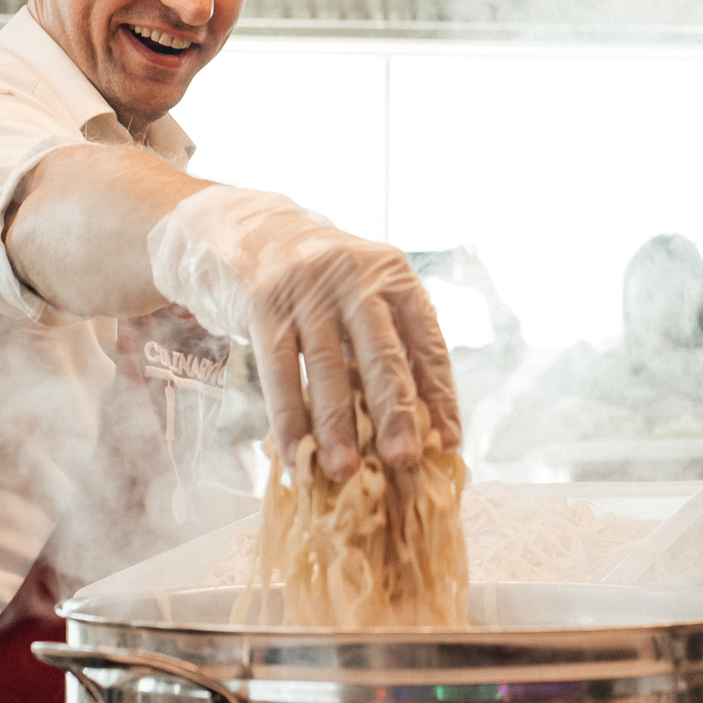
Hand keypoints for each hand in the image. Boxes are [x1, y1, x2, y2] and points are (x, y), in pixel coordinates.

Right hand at [149, 188, 460, 479]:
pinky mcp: (265, 305)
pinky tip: (296, 455)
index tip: (448, 442)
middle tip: (405, 460)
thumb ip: (392, 340)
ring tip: (345, 472)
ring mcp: (308, 290)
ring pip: (328, 368)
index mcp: (395, 275)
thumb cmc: (324, 282)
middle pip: (382, 355)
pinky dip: (288, 419)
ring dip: (337, 427)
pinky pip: (279, 371)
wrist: (254, 231)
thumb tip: (422, 421)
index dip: (440, 394)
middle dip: (395, 413)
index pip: (427, 341)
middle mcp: (356, 278)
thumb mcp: (367, 292)